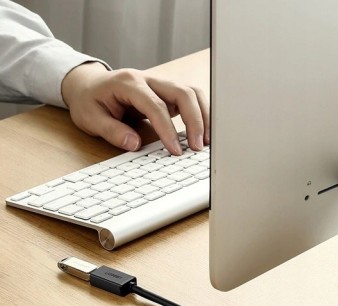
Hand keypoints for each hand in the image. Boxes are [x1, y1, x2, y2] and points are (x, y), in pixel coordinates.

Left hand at [61, 62, 208, 154]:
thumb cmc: (90, 101)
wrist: (88, 86)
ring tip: (205, 141)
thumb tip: (134, 144)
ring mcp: (161, 84)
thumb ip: (112, 131)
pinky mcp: (168, 93)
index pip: (156, 105)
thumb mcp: (90, 118)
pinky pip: (191, 99)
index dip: (168, 129)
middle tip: (197, 147)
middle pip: (182, 93)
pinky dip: (201, 114)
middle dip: (195, 120)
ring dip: (203, 116)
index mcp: (129, 83)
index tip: (175, 150)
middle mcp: (149, 79)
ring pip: (191, 93)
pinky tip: (202, 133)